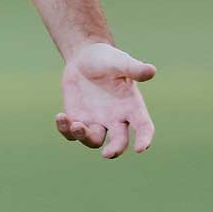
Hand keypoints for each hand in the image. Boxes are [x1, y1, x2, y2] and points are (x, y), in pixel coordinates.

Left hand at [55, 41, 156, 158]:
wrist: (85, 57)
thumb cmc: (109, 59)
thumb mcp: (122, 62)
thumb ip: (134, 69)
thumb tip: (151, 71)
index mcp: (132, 107)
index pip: (144, 127)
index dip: (145, 139)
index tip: (142, 148)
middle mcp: (116, 119)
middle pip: (119, 141)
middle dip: (115, 149)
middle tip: (107, 154)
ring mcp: (96, 121)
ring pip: (93, 140)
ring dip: (84, 137)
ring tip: (76, 125)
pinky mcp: (77, 118)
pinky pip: (71, 132)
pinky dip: (65, 129)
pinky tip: (60, 117)